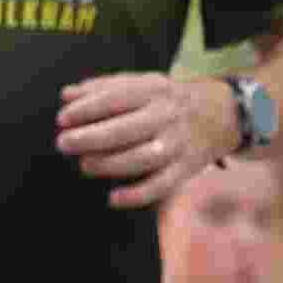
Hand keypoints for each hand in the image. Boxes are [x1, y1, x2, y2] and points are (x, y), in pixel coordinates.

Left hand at [55, 71, 220, 209]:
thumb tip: (66, 95)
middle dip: (91, 138)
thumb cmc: (166, 99)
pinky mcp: (185, 169)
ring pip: (141, 159)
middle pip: (126, 130)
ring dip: (109, 164)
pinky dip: (136, 196)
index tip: (62, 119)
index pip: (116, 98)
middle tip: (64, 143)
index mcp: (154, 90)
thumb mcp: (141, 84)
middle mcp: (167, 116)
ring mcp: (177, 144)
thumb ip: (103, 88)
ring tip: (85, 165)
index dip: (87, 109)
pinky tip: (113, 198)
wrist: (220, 113)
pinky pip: (160, 187)